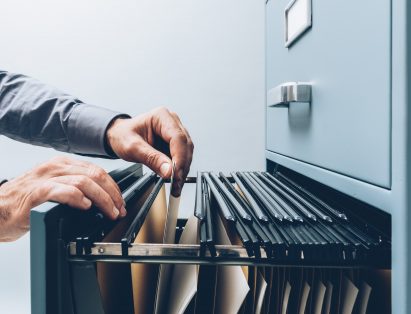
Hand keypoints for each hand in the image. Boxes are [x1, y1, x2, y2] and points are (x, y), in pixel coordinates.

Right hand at [0, 156, 124, 241]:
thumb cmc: (24, 201)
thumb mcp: (53, 187)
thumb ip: (73, 187)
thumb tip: (100, 198)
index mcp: (61, 164)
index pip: (96, 170)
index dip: (113, 186)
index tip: (120, 201)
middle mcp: (55, 167)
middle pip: (95, 174)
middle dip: (112, 193)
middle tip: (119, 209)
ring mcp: (46, 178)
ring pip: (84, 182)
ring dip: (102, 199)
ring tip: (109, 212)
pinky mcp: (37, 193)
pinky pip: (64, 191)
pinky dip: (79, 198)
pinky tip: (86, 207)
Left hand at [106, 107, 193, 195]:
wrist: (119, 135)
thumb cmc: (123, 135)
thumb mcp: (133, 147)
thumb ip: (151, 159)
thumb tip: (169, 171)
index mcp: (162, 116)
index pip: (178, 138)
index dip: (180, 157)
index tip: (176, 173)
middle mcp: (172, 122)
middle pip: (185, 146)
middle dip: (182, 166)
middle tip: (176, 183)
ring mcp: (175, 132)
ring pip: (187, 153)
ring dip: (182, 170)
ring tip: (176, 185)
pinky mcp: (175, 143)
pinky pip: (182, 157)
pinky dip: (179, 170)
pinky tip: (175, 180)